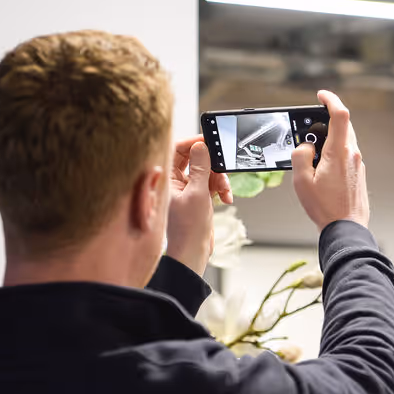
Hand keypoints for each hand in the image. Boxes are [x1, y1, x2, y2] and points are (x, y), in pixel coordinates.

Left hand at [167, 136, 232, 275]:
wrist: (193, 253)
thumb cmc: (188, 229)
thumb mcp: (198, 193)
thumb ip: (201, 167)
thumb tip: (201, 146)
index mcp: (168, 179)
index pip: (177, 150)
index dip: (192, 143)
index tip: (208, 141)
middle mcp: (176, 182)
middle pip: (195, 159)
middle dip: (211, 163)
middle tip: (222, 163)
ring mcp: (188, 189)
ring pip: (207, 171)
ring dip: (219, 178)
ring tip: (225, 190)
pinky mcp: (198, 197)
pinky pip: (212, 183)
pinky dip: (221, 188)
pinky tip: (226, 197)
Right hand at [292, 90, 369, 231]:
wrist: (346, 228)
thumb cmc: (325, 207)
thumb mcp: (301, 181)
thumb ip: (300, 156)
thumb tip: (304, 146)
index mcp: (339, 152)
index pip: (340, 114)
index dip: (331, 99)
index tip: (321, 95)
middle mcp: (353, 154)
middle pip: (343, 125)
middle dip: (326, 121)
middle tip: (309, 130)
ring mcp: (358, 164)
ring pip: (345, 140)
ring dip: (329, 139)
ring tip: (313, 155)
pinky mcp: (359, 173)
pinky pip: (347, 154)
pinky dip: (334, 152)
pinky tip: (322, 168)